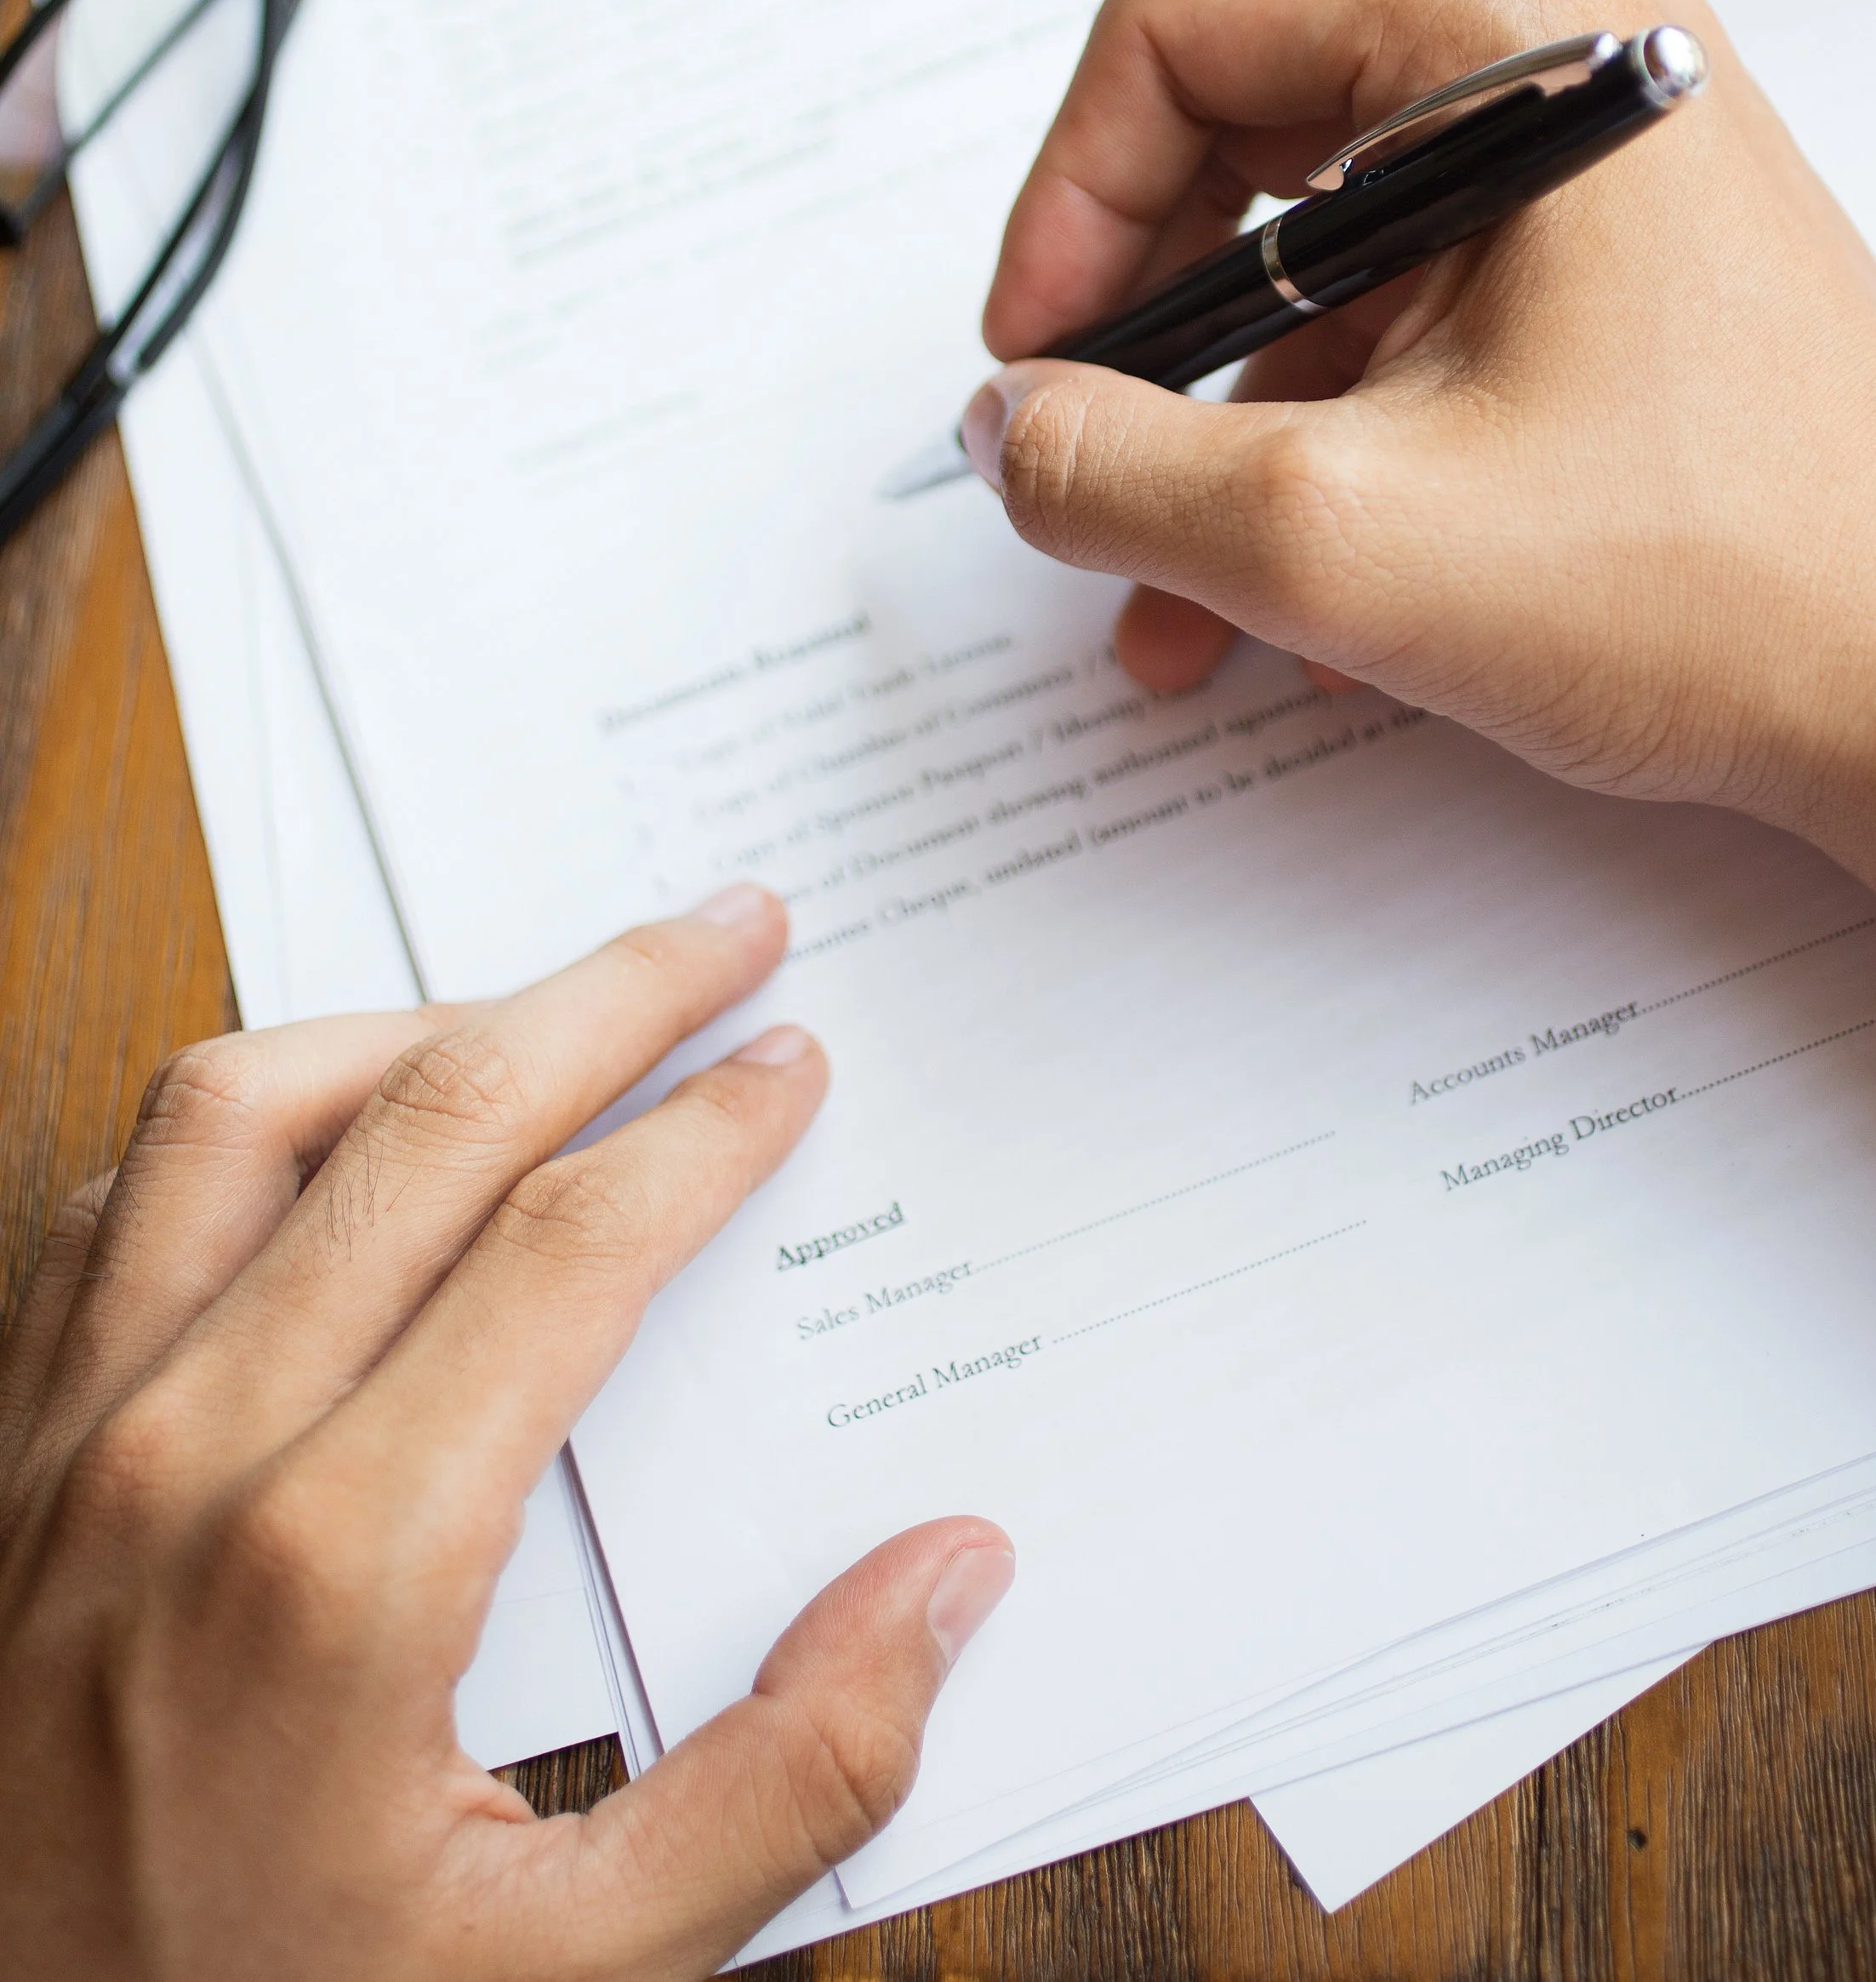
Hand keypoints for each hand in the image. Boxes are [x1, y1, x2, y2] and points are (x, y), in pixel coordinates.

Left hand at [0, 893, 1012, 1981]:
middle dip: (608, 994)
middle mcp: (193, 1452)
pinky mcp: (5, 1451)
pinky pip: (117, 1196)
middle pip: (432, 1120)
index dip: (706, 1129)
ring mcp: (72, 1436)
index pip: (570, 1245)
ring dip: (416, 1023)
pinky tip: (335, 1129)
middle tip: (729, 925)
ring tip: (545, 1006)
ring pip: (243, 1107)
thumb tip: (950, 1578)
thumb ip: (788, 1782)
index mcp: (347, 1567)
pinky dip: (244, 1114)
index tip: (792, 1061)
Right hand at [966, 0, 1875, 1105]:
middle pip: (1240, 134)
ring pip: (1319, 259)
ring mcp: (1600, 163)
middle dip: (1141, 331)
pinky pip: (1411, 323)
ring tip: (1172, 606)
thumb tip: (1005, 427)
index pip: (1182, 27)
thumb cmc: (1716, 584)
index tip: (1034, 360)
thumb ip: (1114, 468)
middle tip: (1083, 462)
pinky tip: (1292, 613)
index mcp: (1511, 31)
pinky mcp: (1619, 268)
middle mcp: (1564, 57)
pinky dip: (1328, 448)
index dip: (1068, 199)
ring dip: (1223, 428)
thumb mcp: (1338, 537)